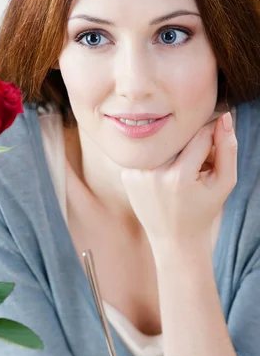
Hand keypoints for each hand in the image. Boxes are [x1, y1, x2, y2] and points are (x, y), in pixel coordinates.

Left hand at [121, 113, 237, 247]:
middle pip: (181, 138)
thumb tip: (225, 116)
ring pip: (164, 144)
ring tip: (184, 175)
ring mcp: (136, 174)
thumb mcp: (224, 182)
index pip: (201, 136)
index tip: (213, 155)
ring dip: (178, 152)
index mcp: (178, 177)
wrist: (173, 239)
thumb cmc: (202, 210)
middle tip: (200, 167)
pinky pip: (150, 154)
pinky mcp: (127, 174)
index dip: (213, 140)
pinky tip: (166, 179)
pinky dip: (161, 160)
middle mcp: (153, 173)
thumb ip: (228, 149)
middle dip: (195, 146)